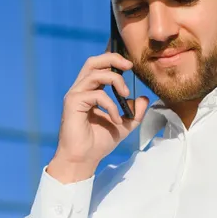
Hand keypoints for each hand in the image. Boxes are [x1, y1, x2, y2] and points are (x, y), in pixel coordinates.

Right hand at [48, 52, 149, 183]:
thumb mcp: (124, 125)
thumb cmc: (98, 143)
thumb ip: (134, 112)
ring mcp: (75, 95)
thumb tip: (143, 98)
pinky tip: (116, 120)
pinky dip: (111, 106)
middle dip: (112, 58)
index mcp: (90, 91)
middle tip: (129, 66)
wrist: (83, 159)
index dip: (114, 60)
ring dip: (116, 81)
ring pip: (96, 74)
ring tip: (125, 96)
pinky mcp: (73, 103)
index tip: (130, 66)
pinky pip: (97, 95)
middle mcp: (80, 90)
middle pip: (93, 62)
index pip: (99, 66)